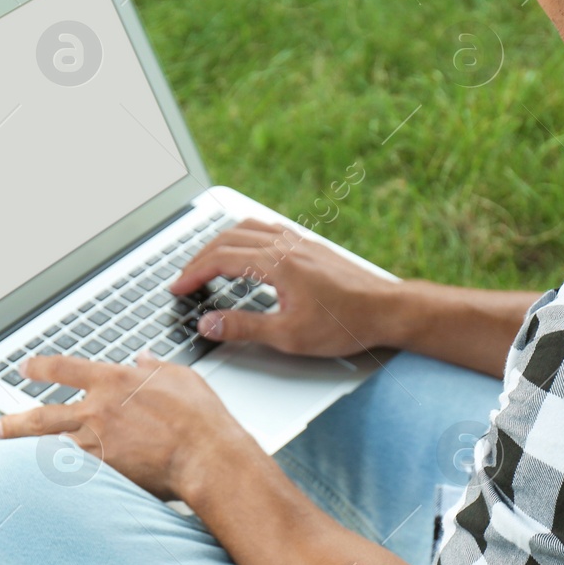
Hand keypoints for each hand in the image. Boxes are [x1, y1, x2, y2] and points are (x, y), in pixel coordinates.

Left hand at [0, 352, 254, 501]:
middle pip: (42, 415)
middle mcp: (97, 411)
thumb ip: (155, 368)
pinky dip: (54, 477)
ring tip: (8, 459)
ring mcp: (97, 445)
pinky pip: (71, 474)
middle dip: (14, 422)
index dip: (40, 367)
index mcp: (114, 381)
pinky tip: (40, 483)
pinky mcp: (104, 473)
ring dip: (26, 453)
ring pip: (49, 448)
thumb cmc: (200, 418)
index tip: (26, 368)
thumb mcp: (180, 378)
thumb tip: (143, 359)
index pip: (64, 369)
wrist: (207, 457)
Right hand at [168, 219, 399, 357]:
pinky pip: (267, 229)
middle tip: (183, 278)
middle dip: (199, 258)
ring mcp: (299, 242)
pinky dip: (243, 236)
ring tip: (205, 262)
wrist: (387, 309)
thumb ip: (244, 328)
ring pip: (246, 228)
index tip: (176, 288)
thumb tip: (207, 324)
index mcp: (277, 264)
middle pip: (228, 240)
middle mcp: (286, 246)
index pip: (221, 260)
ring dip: (219, 242)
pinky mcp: (310, 246)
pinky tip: (244, 250)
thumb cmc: (345, 324)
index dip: (193, 274)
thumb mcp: (289, 336)